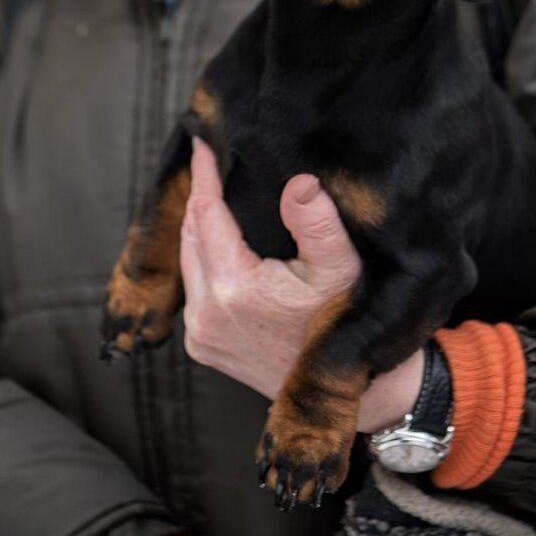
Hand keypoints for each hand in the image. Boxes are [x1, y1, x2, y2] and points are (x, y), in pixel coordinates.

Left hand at [180, 139, 424, 431]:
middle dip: (199, 197)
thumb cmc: (346, 322)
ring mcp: (200, 334)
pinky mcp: (203, 347)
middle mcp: (206, 312)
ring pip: (188, 261)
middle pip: (190, 235)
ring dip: (198, 228)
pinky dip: (201, 260)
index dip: (204, 176)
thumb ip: (318, 223)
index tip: (201, 144)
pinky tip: (216, 242)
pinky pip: (193, 289)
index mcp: (234, 287)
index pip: (206, 214)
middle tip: (207, 161)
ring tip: (211, 194)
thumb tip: (298, 184)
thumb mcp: (340, 267)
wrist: (348, 391)